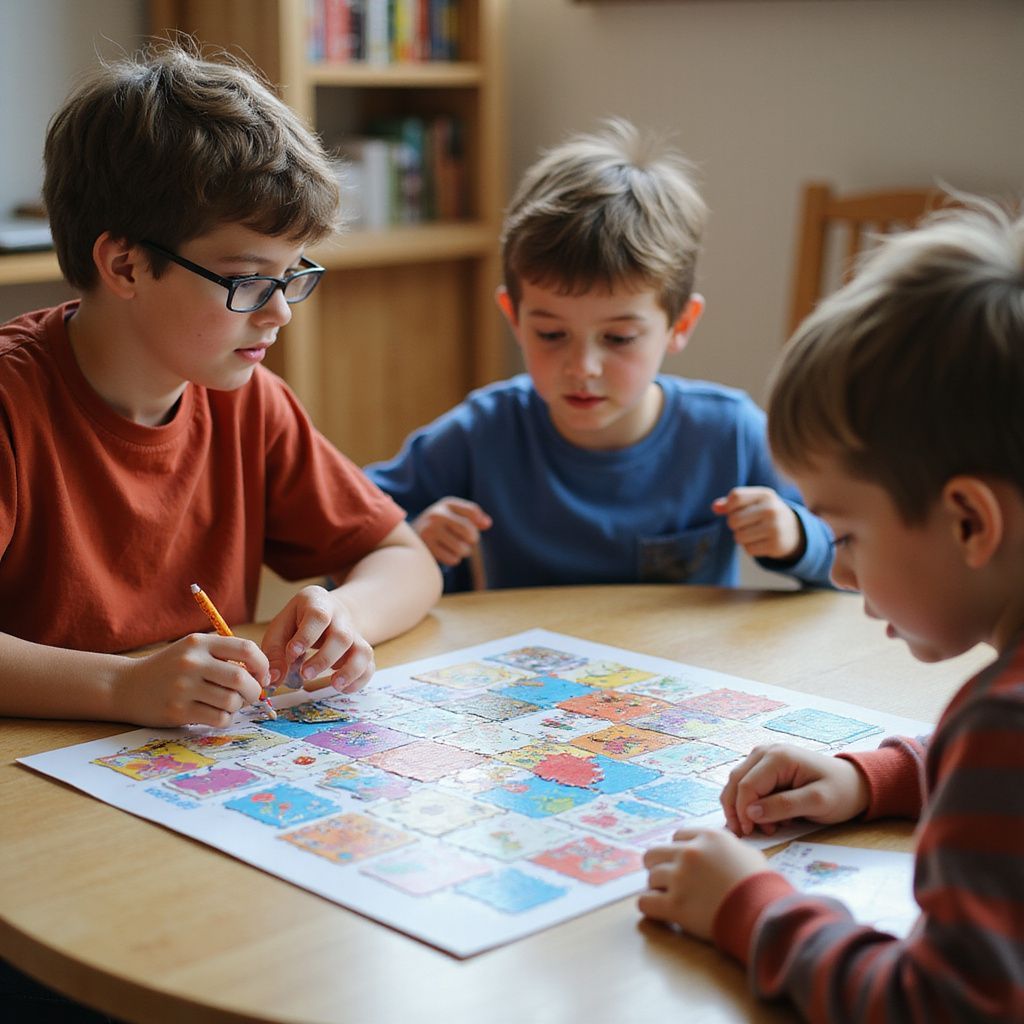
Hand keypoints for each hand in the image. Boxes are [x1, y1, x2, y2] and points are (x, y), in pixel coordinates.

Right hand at [116, 632, 268, 727]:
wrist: (125, 686)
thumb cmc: (169, 668)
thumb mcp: (193, 650)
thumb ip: (224, 655)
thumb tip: (262, 674)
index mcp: (200, 643)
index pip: (246, 649)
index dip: (262, 665)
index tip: (262, 676)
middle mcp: (192, 662)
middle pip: (241, 678)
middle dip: (254, 690)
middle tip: (251, 695)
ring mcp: (184, 687)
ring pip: (231, 700)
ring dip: (238, 706)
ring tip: (230, 704)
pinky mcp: (178, 710)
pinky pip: (218, 718)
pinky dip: (225, 718)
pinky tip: (217, 714)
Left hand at [261, 585, 373, 693]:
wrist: (326, 612)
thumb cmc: (296, 623)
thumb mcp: (280, 628)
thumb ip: (275, 652)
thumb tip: (273, 679)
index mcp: (317, 602)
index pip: (318, 616)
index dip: (307, 636)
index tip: (293, 653)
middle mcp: (341, 616)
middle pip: (342, 636)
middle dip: (324, 658)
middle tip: (305, 675)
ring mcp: (354, 633)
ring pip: (361, 650)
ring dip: (349, 670)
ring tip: (334, 685)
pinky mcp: (361, 649)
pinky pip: (369, 664)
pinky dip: (360, 678)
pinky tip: (343, 688)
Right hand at [412, 497, 491, 565]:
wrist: (409, 537)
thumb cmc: (440, 526)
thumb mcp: (455, 515)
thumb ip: (473, 517)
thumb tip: (487, 524)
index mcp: (447, 504)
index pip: (472, 512)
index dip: (480, 522)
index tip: (480, 526)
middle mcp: (437, 514)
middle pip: (470, 532)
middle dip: (472, 540)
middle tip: (467, 541)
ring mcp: (430, 531)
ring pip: (462, 548)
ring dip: (463, 551)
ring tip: (454, 547)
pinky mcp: (426, 547)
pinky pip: (453, 559)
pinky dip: (453, 559)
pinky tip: (445, 553)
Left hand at [639, 829, 767, 939]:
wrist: (764, 914)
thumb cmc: (763, 886)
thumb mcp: (750, 855)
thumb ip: (730, 848)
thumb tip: (726, 850)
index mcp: (708, 837)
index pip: (678, 836)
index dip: (680, 851)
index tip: (684, 864)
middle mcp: (690, 852)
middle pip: (655, 852)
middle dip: (659, 866)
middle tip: (668, 880)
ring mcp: (680, 877)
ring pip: (650, 876)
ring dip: (658, 888)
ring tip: (669, 899)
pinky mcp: (674, 905)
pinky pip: (645, 902)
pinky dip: (649, 906)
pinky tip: (658, 911)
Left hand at [712, 486, 803, 560]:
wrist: (793, 530)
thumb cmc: (765, 513)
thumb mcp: (753, 502)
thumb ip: (731, 503)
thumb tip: (715, 507)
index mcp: (765, 494)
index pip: (735, 496)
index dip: (729, 506)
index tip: (734, 510)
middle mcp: (771, 510)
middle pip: (734, 519)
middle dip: (734, 524)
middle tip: (745, 524)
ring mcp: (775, 528)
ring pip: (739, 537)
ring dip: (741, 537)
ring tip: (753, 533)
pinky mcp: (775, 545)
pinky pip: (748, 549)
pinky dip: (750, 547)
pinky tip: (760, 541)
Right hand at [721, 743, 869, 836]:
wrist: (855, 783)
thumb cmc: (840, 792)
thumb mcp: (817, 802)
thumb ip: (783, 806)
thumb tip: (750, 813)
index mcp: (778, 757)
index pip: (747, 785)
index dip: (742, 811)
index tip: (749, 833)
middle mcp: (765, 751)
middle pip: (736, 781)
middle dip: (737, 809)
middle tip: (746, 834)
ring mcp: (763, 756)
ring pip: (737, 782)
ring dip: (743, 807)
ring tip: (764, 827)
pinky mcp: (764, 766)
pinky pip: (747, 784)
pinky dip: (750, 803)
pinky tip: (768, 817)